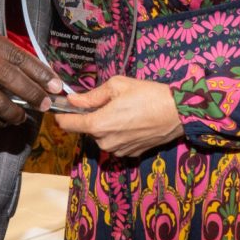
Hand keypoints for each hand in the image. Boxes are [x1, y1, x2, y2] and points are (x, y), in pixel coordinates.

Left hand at [53, 75, 182, 156]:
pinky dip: (119, 133)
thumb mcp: (117, 85)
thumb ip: (91, 95)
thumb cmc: (148, 95)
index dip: (62, 114)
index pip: (67, 125)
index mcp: (98, 125)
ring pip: (102, 136)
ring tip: (124, 110)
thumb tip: (73, 100)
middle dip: (92, 116)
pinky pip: (116, 142)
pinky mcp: (130, 154)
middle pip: (86, 129)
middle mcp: (105, 142)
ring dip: (106, 125)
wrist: (177, 113)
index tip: (63, 107)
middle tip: (109, 102)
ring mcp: (118, 151)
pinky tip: (132, 121)